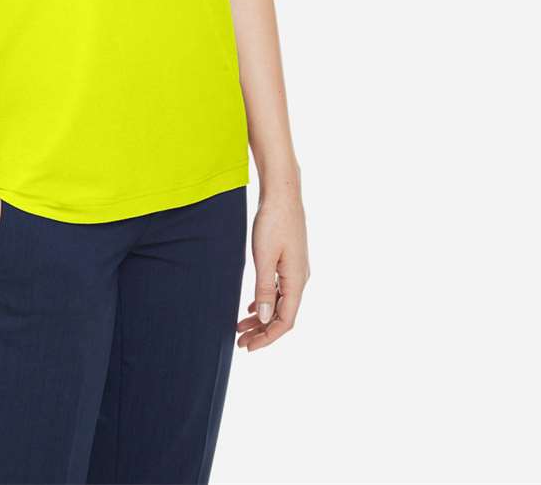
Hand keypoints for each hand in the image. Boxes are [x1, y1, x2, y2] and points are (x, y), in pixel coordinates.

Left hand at [236, 187, 309, 350]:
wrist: (283, 193)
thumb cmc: (273, 222)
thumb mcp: (264, 257)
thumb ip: (264, 288)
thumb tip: (265, 319)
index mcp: (296, 281)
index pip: (285, 321)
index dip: (267, 338)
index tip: (248, 347)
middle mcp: (300, 278)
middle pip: (283, 315)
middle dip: (262, 331)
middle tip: (240, 342)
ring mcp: (296, 269)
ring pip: (280, 303)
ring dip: (262, 317)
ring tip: (241, 326)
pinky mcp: (289, 260)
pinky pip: (280, 289)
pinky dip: (266, 301)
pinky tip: (253, 305)